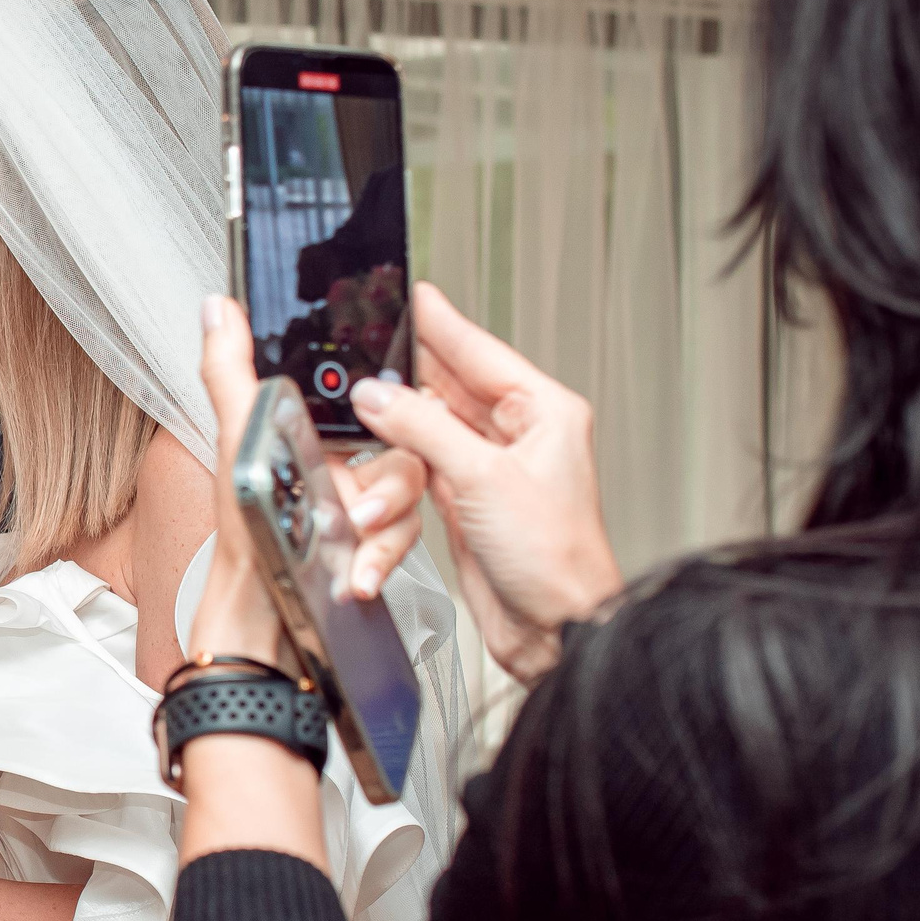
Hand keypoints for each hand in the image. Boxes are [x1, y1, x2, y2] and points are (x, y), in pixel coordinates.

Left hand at [183, 296, 429, 665]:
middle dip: (389, 482)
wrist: (253, 609)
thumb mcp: (234, 437)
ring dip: (385, 522)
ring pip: (409, 499)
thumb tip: (218, 308)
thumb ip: (231, 369)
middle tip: (355, 505)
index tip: (399, 404)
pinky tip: (354, 575)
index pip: (374, 402)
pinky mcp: (371, 547)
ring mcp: (362, 508)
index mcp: (318, 432)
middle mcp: (345, 467)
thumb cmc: (241, 527)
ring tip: (350, 538)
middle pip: (404, 452)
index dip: (393, 400)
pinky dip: (379, 558)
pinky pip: (400, 541)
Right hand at [348, 285, 621, 683]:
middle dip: (406, 376)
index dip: (440, 322)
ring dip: (397, 430)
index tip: (409, 293)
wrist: (555, 627)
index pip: (480, 351)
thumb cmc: (554, 558)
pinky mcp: (466, 501)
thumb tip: (376, 395)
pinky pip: (421, 466)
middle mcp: (519, 435)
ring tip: (363, 408)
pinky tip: (378, 451)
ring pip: (429, 428)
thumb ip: (423, 429)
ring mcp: (490, 469)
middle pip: (448, 386)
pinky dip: (398, 464)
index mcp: (543, 412)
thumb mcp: (482, 479)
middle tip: (365, 350)